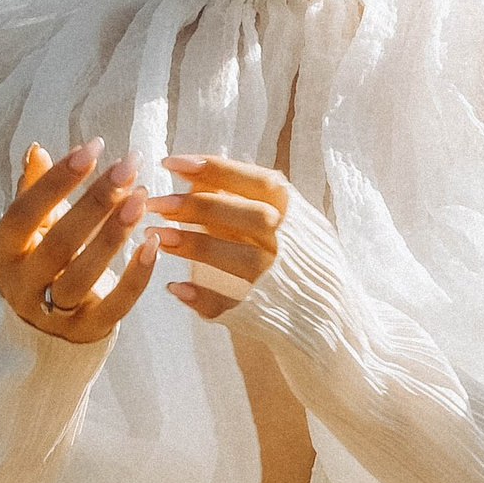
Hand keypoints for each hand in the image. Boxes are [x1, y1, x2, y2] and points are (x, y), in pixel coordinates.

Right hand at [0, 141, 155, 345]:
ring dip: (114, 234)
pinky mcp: (87, 331)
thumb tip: (36, 149)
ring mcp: (53, 315)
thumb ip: (32, 192)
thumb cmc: (39, 262)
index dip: (58, 179)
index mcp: (1, 252)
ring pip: (83, 274)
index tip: (92, 147)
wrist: (43, 331)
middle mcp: (21, 286)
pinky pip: (115, 305)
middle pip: (59, 243)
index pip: (25, 212)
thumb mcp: (30, 229)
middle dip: (95, 201)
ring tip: (141, 197)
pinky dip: (136, 275)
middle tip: (128, 166)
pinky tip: (153, 242)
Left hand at [150, 154, 290, 317]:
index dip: (217, 169)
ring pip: (242, 258)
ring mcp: (283, 281)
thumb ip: (246, 204)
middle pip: (249, 217)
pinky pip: (233, 306)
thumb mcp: (283, 225)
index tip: (172, 163)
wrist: (326, 318)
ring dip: (196, 245)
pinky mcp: (269, 314)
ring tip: (158, 236)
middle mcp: (294, 246)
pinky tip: (175, 287)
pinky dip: (203, 297)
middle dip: (199, 207)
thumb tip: (197, 180)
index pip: (260, 182)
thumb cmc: (294, 262)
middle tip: (157, 203)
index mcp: (298, 216)